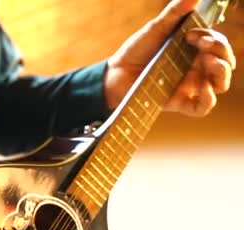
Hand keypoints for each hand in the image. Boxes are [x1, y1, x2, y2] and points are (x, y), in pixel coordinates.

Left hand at [104, 0, 235, 115]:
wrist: (115, 73)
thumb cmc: (136, 51)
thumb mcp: (156, 29)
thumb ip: (175, 13)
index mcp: (194, 51)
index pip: (219, 46)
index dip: (216, 39)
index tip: (194, 35)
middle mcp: (195, 69)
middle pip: (224, 64)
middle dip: (222, 51)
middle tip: (204, 45)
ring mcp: (188, 86)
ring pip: (220, 84)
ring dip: (220, 71)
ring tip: (207, 61)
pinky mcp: (178, 102)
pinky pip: (202, 107)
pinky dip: (208, 99)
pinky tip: (203, 88)